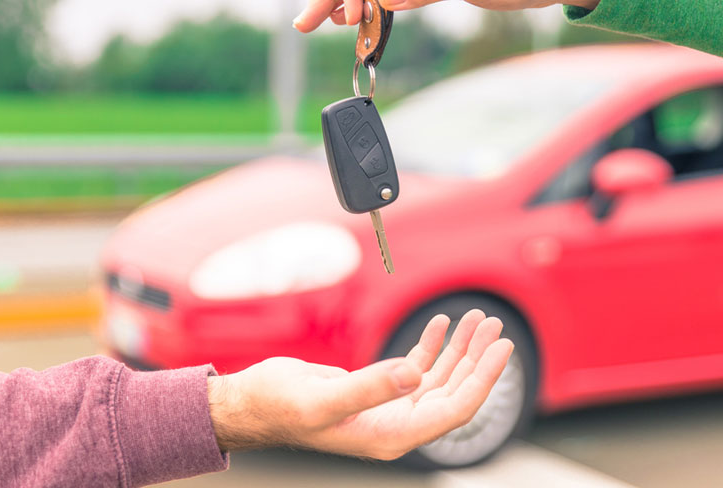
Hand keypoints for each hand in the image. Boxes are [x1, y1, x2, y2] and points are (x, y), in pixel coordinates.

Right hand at [206, 309, 512, 459]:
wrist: (253, 403)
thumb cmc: (279, 406)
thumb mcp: (323, 398)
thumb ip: (369, 388)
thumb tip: (414, 374)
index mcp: (391, 435)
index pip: (454, 409)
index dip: (483, 379)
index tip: (503, 349)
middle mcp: (396, 424)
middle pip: (453, 391)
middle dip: (477, 358)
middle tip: (494, 326)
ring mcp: (389, 408)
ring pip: (438, 378)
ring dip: (459, 349)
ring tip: (478, 320)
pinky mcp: (378, 389)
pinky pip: (416, 367)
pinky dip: (431, 345)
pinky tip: (442, 326)